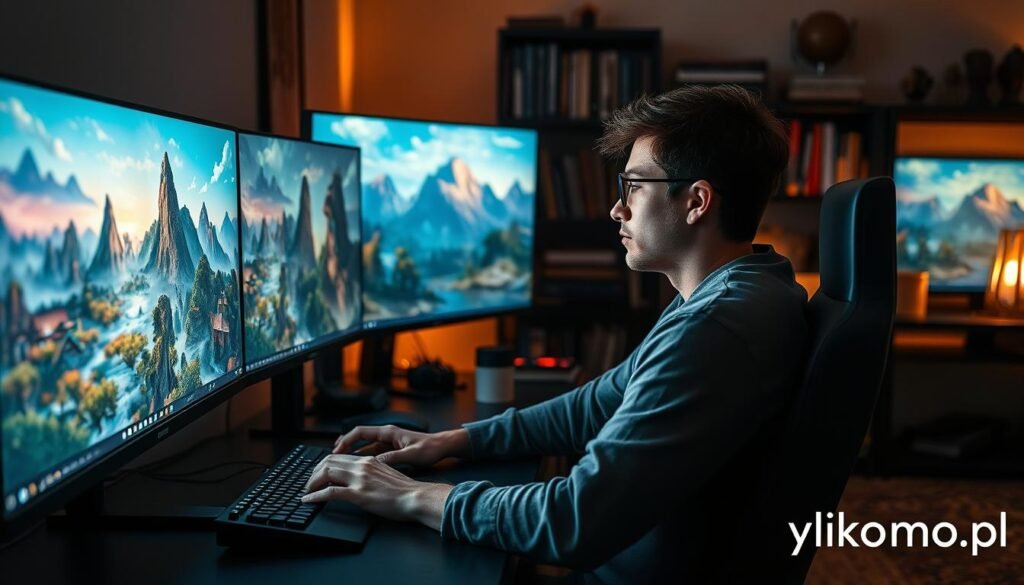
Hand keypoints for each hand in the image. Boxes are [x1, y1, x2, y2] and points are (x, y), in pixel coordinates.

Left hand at [302, 454, 451, 529]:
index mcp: (369, 460)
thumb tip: (360, 478)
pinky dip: (315, 496)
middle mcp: (362, 466)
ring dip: (312, 482)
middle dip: (313, 472)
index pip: (338, 456)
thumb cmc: (406, 490)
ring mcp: (360, 479)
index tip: (317, 474)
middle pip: (328, 461)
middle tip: (308, 483)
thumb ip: (371, 472)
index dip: (323, 464)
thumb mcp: (386, 474)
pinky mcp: (359, 494)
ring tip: (306, 491)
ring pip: (326, 473)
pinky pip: (330, 492)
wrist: (416, 497)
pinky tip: (308, 500)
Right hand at [333, 425, 469, 467]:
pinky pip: (372, 453)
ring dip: (353, 454)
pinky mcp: (393, 449)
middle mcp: (387, 435)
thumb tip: (374, 463)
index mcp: (389, 432)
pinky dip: (363, 459)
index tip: (336, 450)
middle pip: (359, 438)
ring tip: (341, 464)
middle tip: (332, 458)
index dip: (346, 440)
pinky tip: (359, 469)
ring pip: (365, 446)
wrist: (444, 447)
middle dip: (345, 447)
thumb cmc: (430, 448)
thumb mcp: (412, 455)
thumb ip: (393, 458)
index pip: (360, 432)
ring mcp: (389, 442)